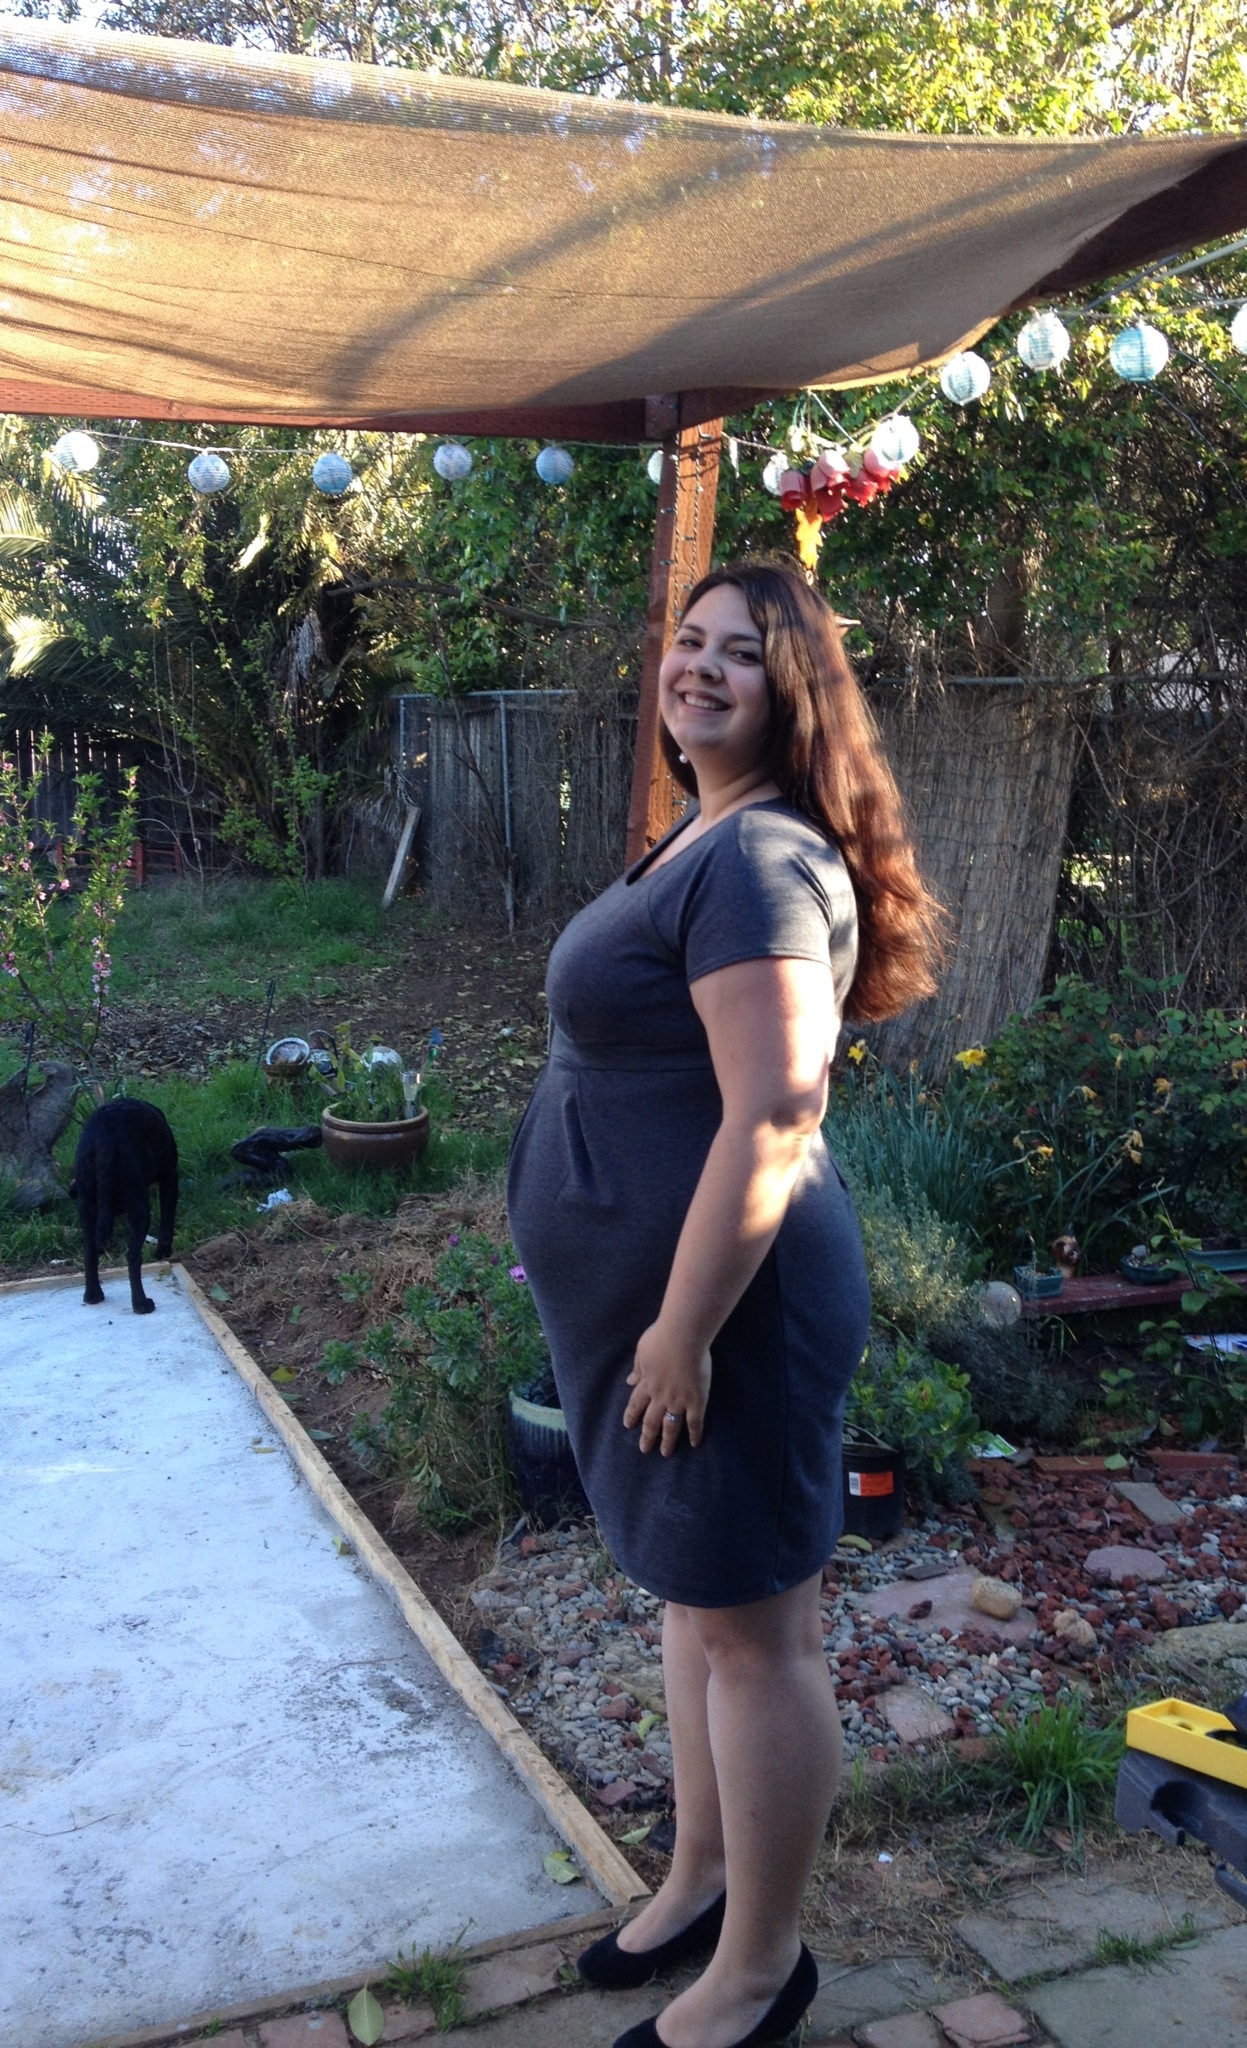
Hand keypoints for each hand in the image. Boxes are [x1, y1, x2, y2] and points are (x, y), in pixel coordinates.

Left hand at [623, 1322, 710, 1453]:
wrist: (682, 1337)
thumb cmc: (661, 1337)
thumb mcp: (642, 1350)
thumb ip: (638, 1367)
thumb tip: (629, 1381)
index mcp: (646, 1382)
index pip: (636, 1403)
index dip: (632, 1414)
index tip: (628, 1425)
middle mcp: (660, 1396)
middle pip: (651, 1420)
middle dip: (647, 1435)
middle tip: (644, 1449)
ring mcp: (678, 1401)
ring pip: (670, 1426)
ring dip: (667, 1441)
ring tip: (665, 1453)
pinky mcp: (696, 1401)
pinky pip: (694, 1422)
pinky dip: (694, 1434)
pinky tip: (694, 1443)